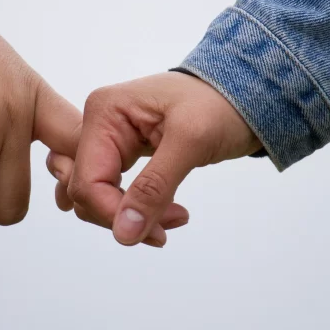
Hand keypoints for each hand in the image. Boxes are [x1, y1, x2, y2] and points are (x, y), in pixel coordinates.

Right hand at [47, 72, 261, 245]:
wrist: (243, 95)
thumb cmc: (220, 104)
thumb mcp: (191, 142)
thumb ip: (154, 187)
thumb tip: (123, 234)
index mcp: (104, 112)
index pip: (87, 181)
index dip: (114, 214)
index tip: (157, 232)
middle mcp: (98, 124)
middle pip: (86, 192)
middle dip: (124, 216)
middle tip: (170, 225)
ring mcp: (108, 140)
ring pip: (97, 197)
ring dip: (130, 217)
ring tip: (173, 216)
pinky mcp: (122, 154)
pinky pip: (113, 192)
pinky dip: (134, 209)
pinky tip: (164, 211)